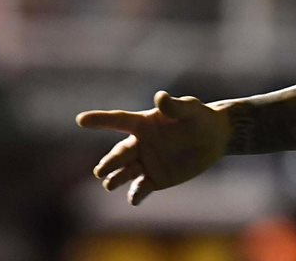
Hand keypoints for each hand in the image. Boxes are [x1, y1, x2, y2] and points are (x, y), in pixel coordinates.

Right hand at [76, 90, 231, 204]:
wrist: (215, 138)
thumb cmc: (201, 118)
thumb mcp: (191, 110)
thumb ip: (175, 106)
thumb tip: (159, 97)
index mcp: (144, 123)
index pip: (118, 121)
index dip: (100, 120)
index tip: (81, 119)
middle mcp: (140, 144)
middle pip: (120, 153)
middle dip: (109, 162)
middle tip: (101, 170)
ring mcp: (146, 162)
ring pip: (125, 172)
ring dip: (116, 178)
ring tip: (109, 184)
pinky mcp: (156, 179)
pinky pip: (141, 188)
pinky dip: (136, 194)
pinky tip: (134, 199)